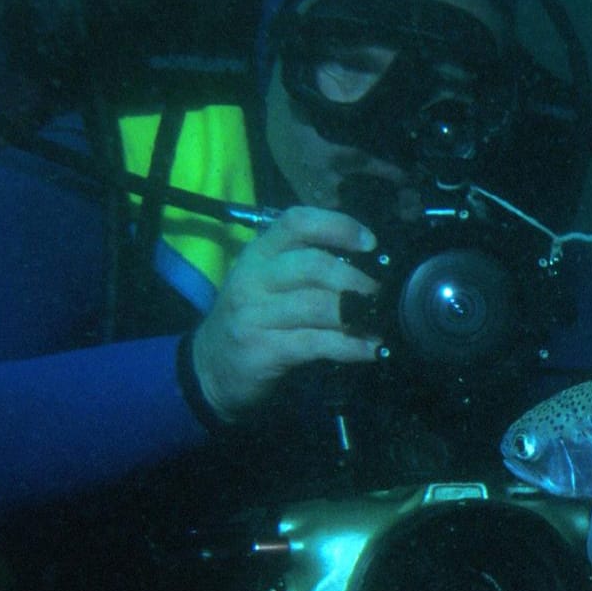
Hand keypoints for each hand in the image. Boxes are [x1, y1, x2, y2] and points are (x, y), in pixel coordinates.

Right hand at [189, 206, 382, 420]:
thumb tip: (369, 265)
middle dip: (355, 281)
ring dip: (358, 316)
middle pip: (313, 265)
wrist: (211, 368)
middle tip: (380, 296)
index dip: (337, 226)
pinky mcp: (262, 351)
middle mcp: (253, 279)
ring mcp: (254, 316)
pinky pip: (315, 344)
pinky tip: (370, 350)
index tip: (370, 243)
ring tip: (381, 324)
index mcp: (259, 253)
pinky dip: (350, 347)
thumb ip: (306, 268)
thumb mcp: (268, 283)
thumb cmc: (253, 319)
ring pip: (317, 306)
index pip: (296, 222)